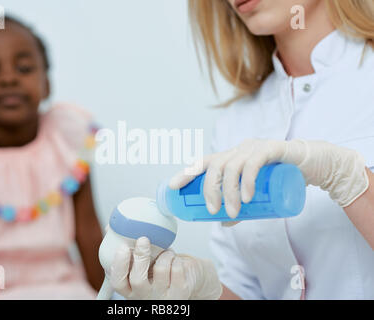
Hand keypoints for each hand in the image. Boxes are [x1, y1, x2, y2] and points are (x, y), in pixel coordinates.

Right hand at [109, 237, 221, 299]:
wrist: (184, 281)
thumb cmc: (157, 271)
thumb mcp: (140, 264)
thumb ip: (126, 248)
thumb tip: (111, 227)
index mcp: (130, 289)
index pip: (118, 282)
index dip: (119, 265)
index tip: (122, 247)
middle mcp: (145, 296)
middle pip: (138, 279)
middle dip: (140, 257)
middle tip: (143, 240)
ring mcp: (163, 296)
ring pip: (160, 270)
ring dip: (164, 254)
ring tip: (166, 252)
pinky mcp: (180, 292)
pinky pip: (177, 269)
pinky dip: (176, 258)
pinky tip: (174, 260)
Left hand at [169, 139, 368, 218]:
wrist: (311, 165)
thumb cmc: (279, 179)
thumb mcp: (255, 194)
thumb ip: (240, 205)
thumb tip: (222, 222)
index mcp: (231, 157)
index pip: (204, 161)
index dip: (187, 172)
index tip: (172, 186)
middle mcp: (239, 149)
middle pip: (215, 165)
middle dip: (209, 188)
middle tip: (212, 210)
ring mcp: (255, 147)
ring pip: (233, 166)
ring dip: (229, 192)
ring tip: (233, 212)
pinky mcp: (272, 149)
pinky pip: (255, 163)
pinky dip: (248, 181)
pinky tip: (247, 197)